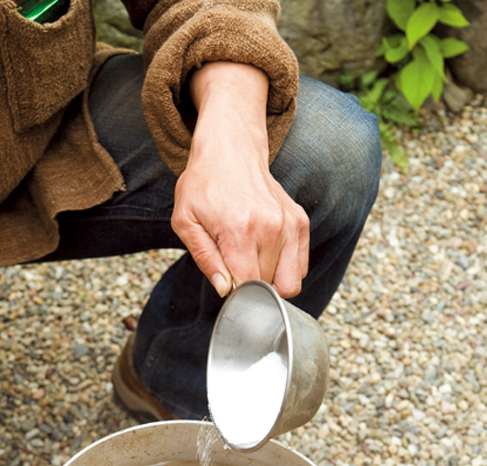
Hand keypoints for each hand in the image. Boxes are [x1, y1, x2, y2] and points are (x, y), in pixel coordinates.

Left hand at [171, 62, 308, 298]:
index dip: (238, 294)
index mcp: (240, 230)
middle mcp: (271, 228)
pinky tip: (267, 253)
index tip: (227, 283)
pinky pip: (300, 267)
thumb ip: (205, 259)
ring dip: (271, 279)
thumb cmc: (203, 186)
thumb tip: (225, 289)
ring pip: (289, 282)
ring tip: (252, 260)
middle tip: (235, 266)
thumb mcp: (185, 222)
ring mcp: (290, 224)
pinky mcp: (301, 222)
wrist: (230, 150)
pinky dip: (285, 269)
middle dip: (252, 287)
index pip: (249, 286)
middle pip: (269, 287)